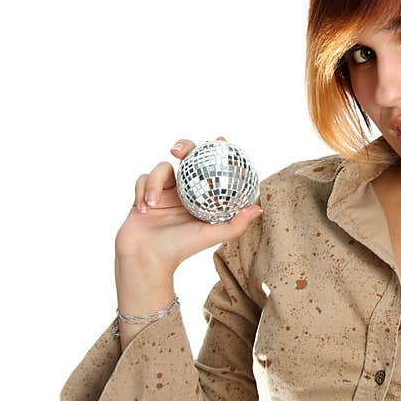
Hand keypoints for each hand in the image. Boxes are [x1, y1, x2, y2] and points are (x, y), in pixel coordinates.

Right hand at [114, 136, 263, 285]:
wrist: (145, 260)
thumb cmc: (179, 249)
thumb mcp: (211, 235)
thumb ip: (235, 224)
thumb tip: (258, 209)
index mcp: (200, 198)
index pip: (211, 169)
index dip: (216, 152)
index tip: (220, 140)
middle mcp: (183, 192)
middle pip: (185, 157)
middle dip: (183, 147)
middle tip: (178, 151)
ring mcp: (163, 191)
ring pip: (161, 168)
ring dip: (154, 182)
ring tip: (152, 203)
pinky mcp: (143, 194)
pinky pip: (142, 179)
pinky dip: (141, 190)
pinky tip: (143, 207)